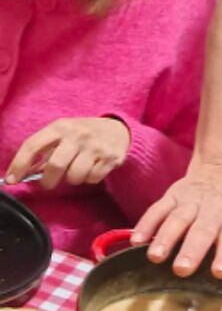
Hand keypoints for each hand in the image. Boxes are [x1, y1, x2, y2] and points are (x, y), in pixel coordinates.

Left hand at [5, 117, 130, 188]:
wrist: (119, 129)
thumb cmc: (83, 134)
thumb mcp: (63, 134)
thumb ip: (43, 151)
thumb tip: (21, 174)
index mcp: (61, 126)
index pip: (33, 145)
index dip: (19, 164)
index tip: (12, 179)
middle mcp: (78, 135)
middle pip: (55, 166)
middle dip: (49, 181)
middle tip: (49, 183)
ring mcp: (96, 146)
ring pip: (75, 176)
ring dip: (73, 179)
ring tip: (77, 171)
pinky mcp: (111, 157)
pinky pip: (93, 178)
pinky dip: (90, 178)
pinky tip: (93, 168)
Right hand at [132, 159, 221, 278]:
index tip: (220, 270)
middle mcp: (214, 210)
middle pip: (203, 230)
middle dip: (192, 249)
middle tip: (183, 268)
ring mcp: (191, 202)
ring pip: (177, 219)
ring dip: (165, 237)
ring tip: (156, 256)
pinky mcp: (172, 196)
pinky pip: (157, 209)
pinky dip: (146, 224)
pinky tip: (137, 240)